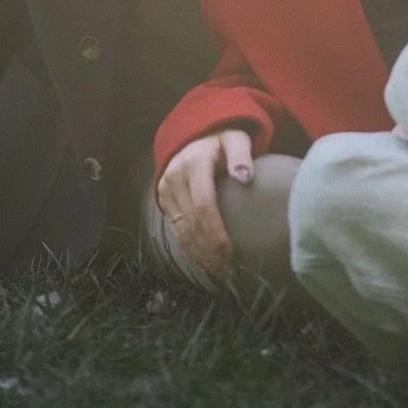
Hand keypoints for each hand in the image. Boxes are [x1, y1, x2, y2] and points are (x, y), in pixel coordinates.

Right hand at [155, 129, 253, 275]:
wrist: (195, 136)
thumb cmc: (223, 141)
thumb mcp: (235, 139)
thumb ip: (241, 154)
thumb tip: (245, 177)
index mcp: (195, 163)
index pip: (203, 205)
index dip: (215, 232)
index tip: (229, 252)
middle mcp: (175, 176)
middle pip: (190, 222)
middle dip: (208, 249)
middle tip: (227, 270)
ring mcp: (166, 188)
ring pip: (180, 230)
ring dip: (198, 253)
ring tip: (217, 270)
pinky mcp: (163, 198)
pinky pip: (175, 229)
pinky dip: (189, 247)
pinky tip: (203, 260)